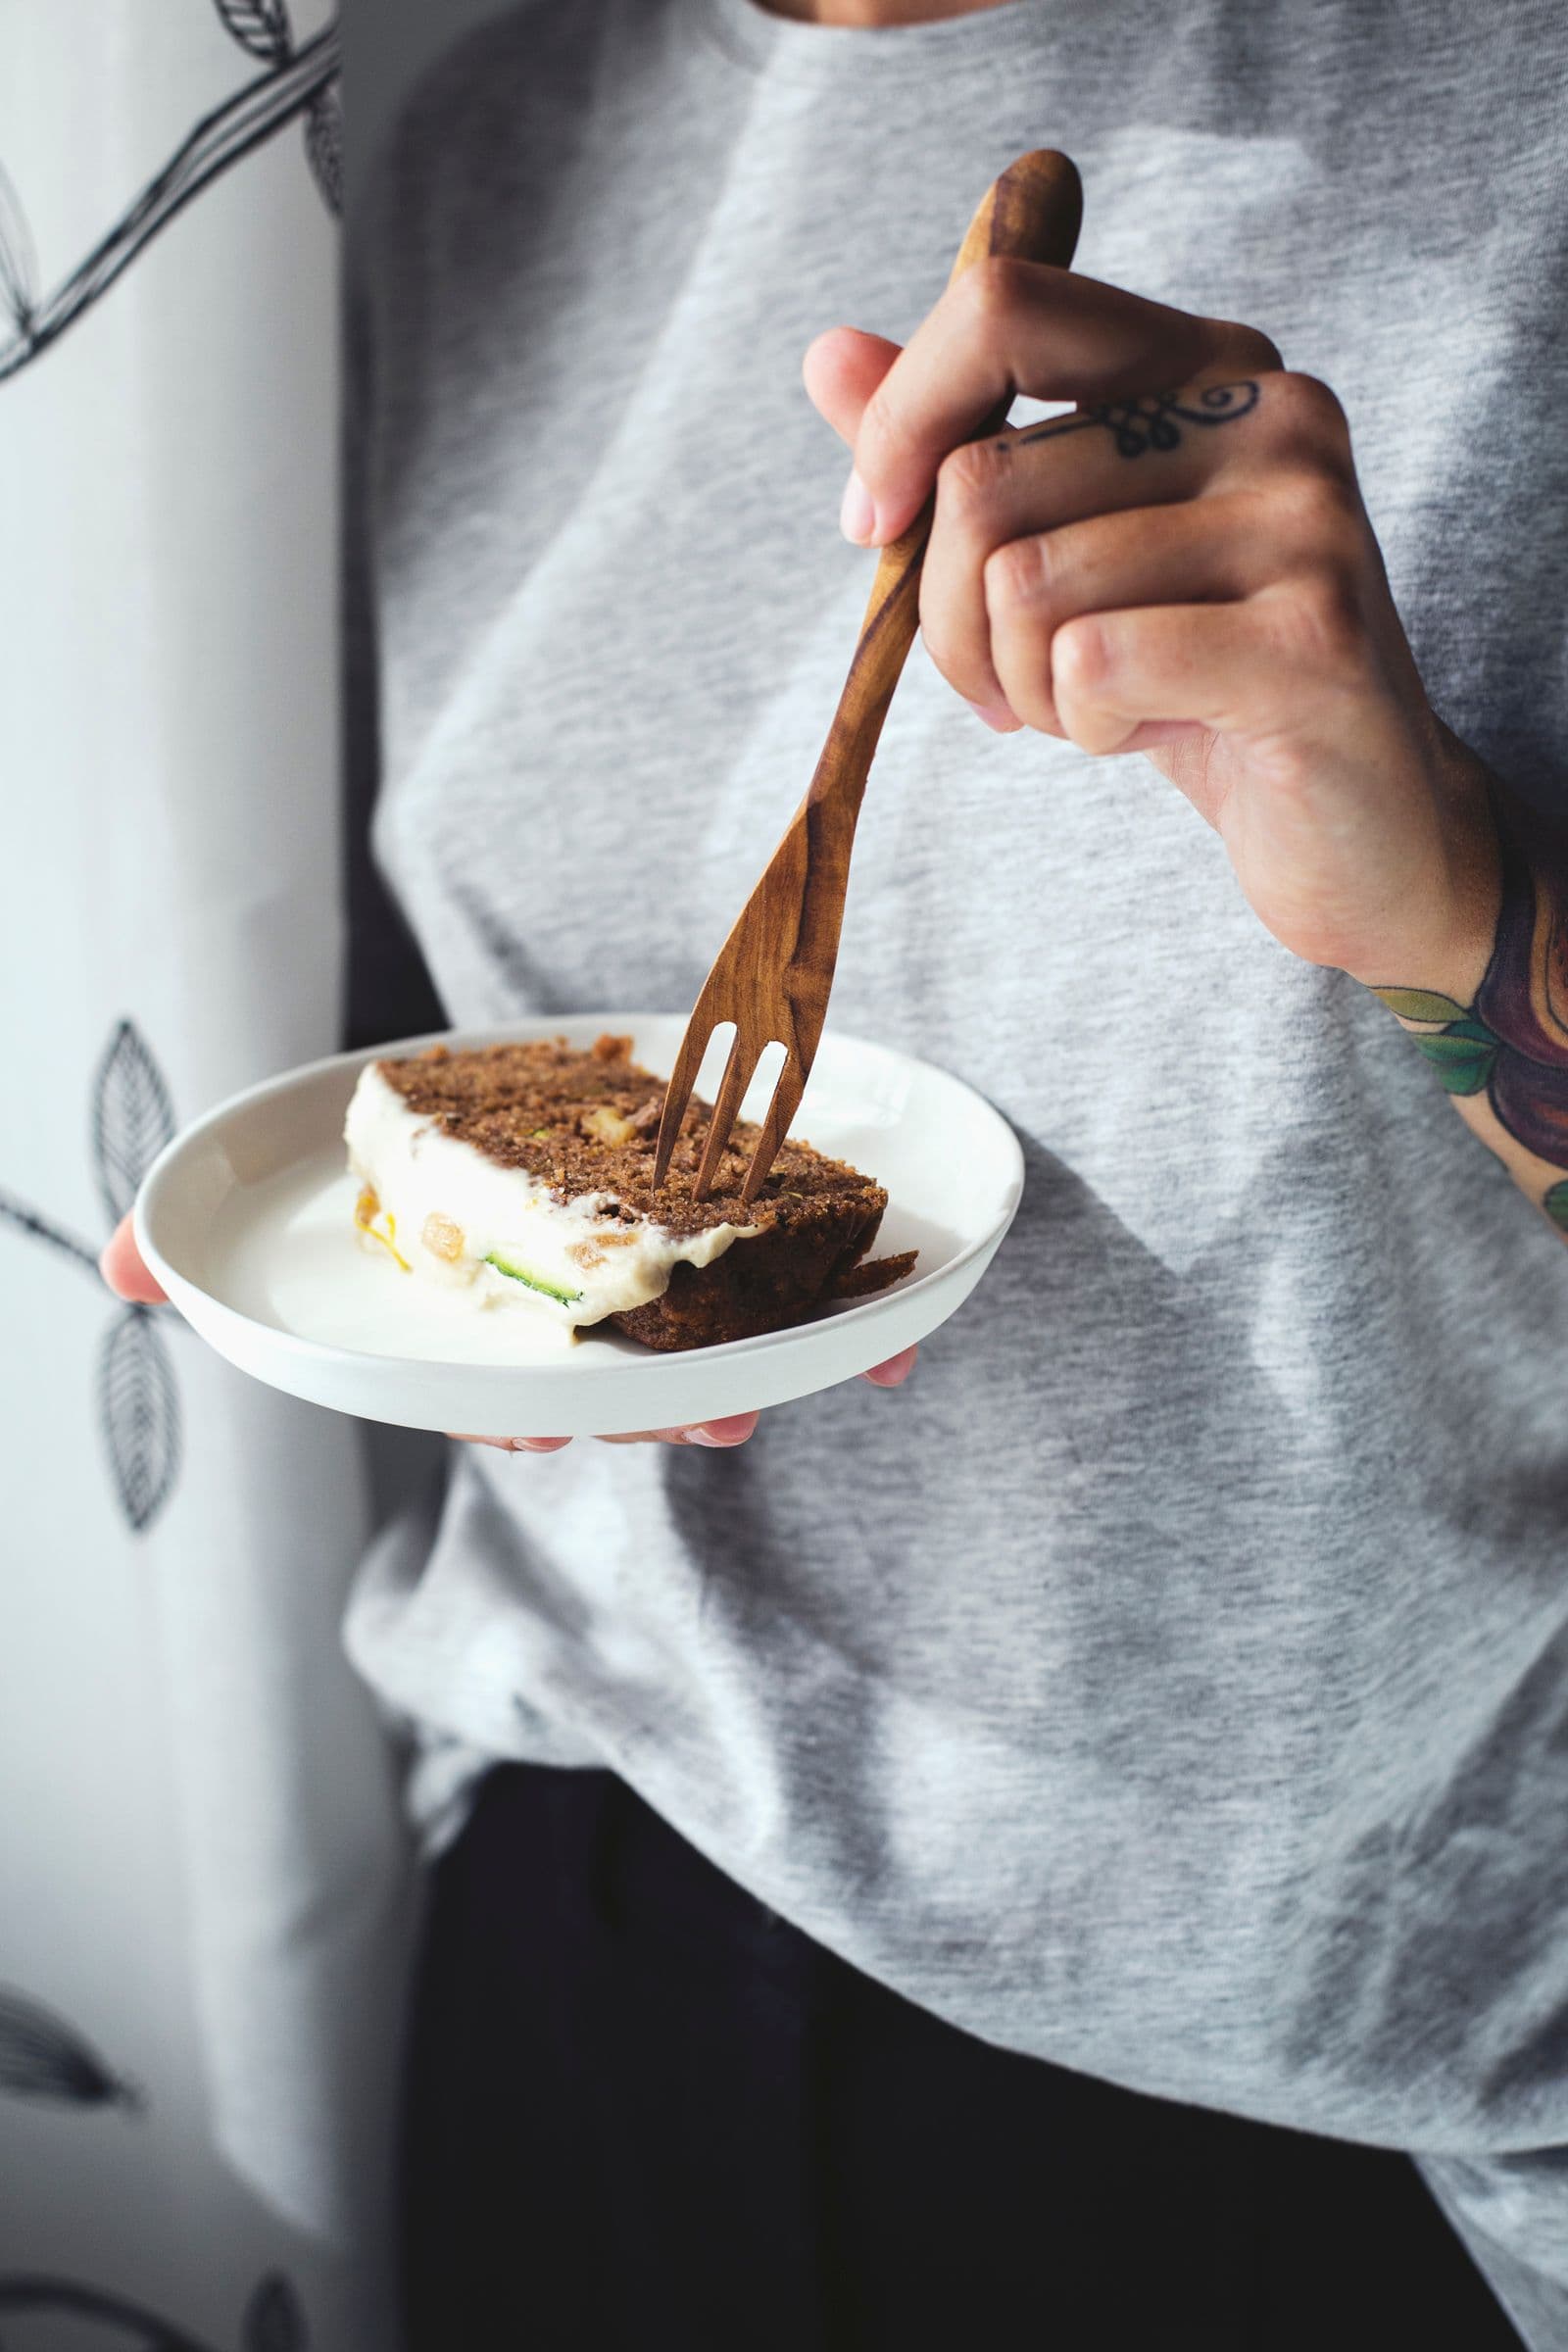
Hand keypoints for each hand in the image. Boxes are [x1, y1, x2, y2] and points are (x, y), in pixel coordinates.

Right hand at [99, 1210, 919, 1450]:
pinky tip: (909, 1338)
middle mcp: (577, 1319)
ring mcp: (671, 1295)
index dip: (522, 1411)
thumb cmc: (413, 1159)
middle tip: (698, 1410)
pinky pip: (819, 1300)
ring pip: (720, 1353)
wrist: (552, 1086)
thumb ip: (206, 1239)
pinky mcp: (756, 1255)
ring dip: (762, 1375)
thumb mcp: (296, 1183)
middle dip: (658, 1407)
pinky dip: (869, 1326)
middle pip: (621, 1383)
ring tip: (788, 1382)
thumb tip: (107, 1273)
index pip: (495, 1387)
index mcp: (484, 1316)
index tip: (544, 1424)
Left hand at [804, 263, 1498, 992]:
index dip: (901, 419)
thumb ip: (955, 450)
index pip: (1004, 309)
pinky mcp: (1312, 637)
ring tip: (1105, 707)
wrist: (1359, 824)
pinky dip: (1086, 727)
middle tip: (1015, 684)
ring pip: (1023, 586)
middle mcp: (1272, 410)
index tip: (871, 524)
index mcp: (1206, 363)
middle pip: (982, 482)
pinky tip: (1156, 733)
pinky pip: (1089, 666)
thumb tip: (828, 354)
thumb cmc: (1194, 684)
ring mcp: (1305, 518)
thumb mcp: (1064, 556)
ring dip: (1026, 686)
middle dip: (953, 620)